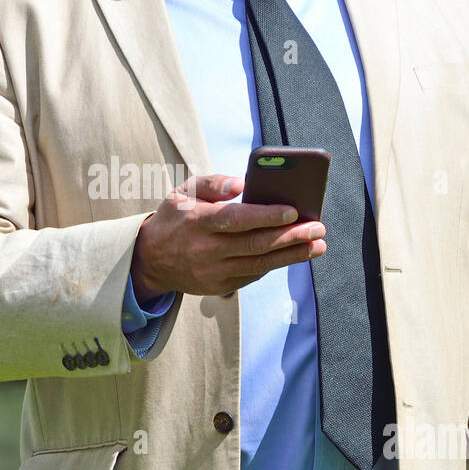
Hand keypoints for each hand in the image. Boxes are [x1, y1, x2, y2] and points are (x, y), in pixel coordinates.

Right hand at [130, 172, 325, 299]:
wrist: (150, 260)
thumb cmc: (175, 218)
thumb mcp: (183, 191)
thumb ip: (212, 182)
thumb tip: (242, 184)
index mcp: (197, 221)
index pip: (236, 219)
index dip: (267, 216)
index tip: (294, 210)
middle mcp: (205, 249)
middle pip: (255, 244)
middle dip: (291, 237)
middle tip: (318, 228)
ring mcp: (213, 272)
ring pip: (260, 264)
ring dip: (292, 255)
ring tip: (318, 246)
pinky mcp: (219, 287)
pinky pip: (253, 275)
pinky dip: (275, 264)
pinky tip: (294, 254)